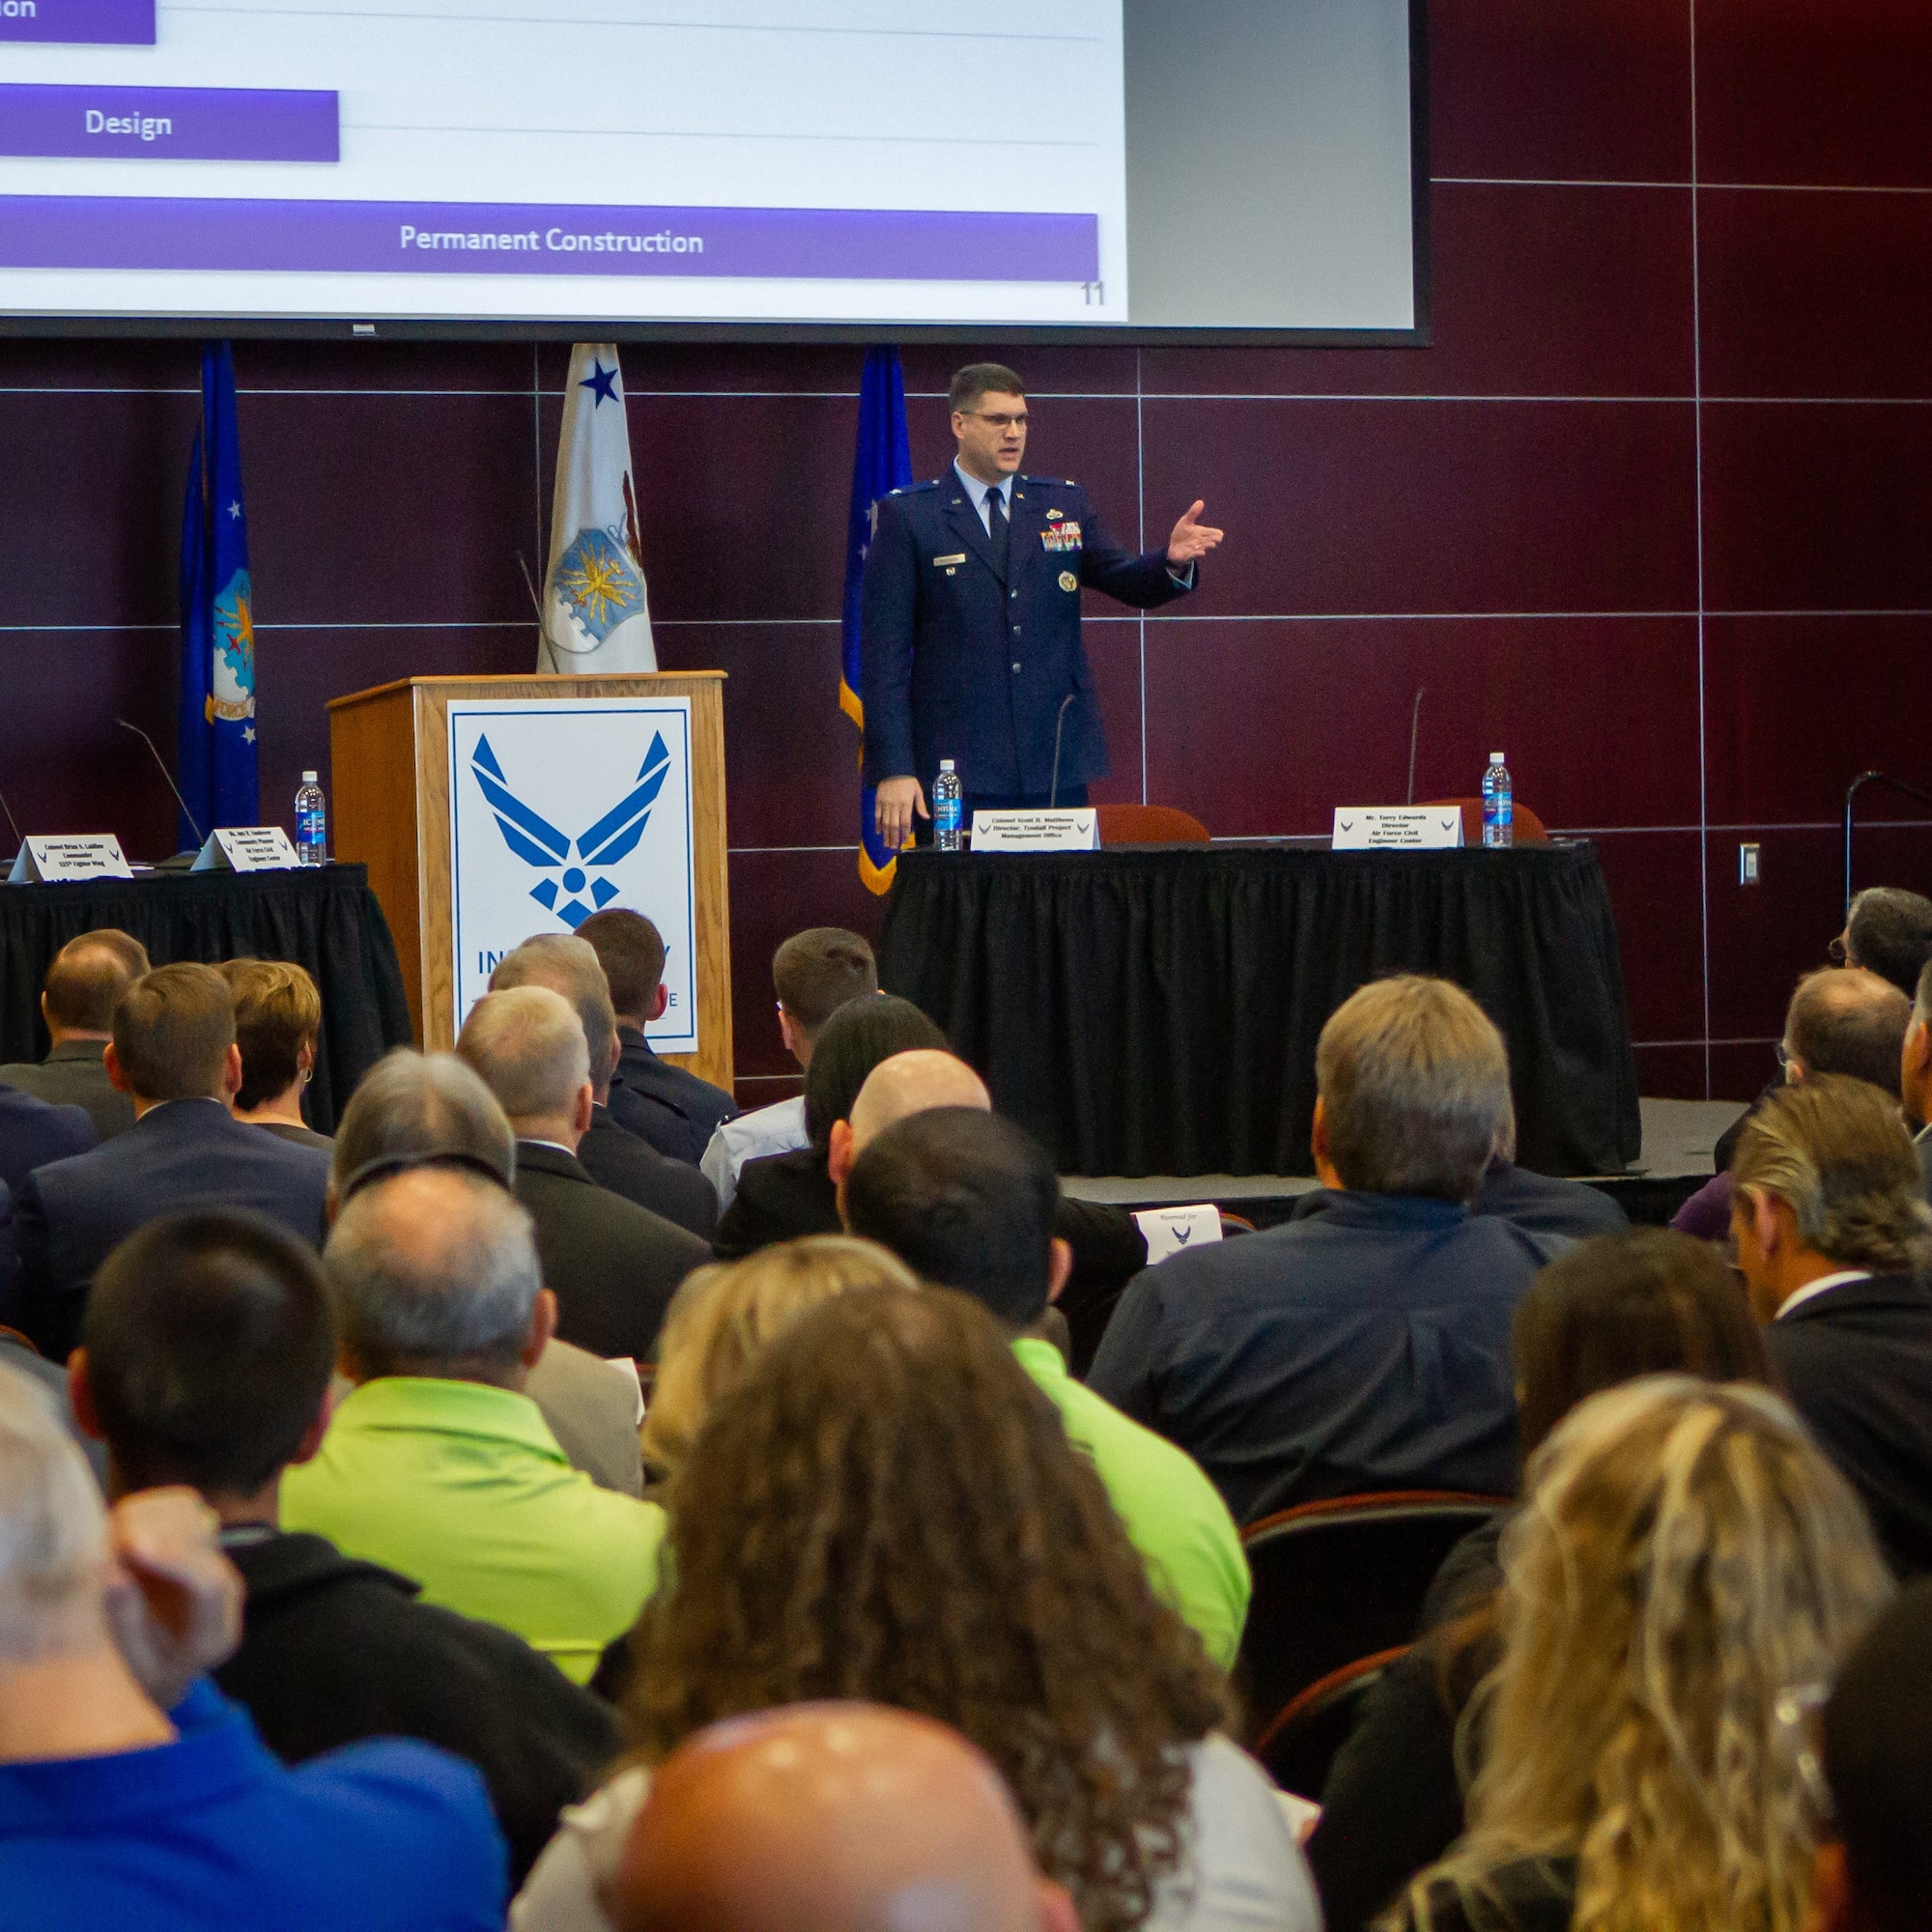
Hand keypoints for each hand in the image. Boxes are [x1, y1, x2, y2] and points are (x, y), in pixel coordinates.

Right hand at [102, 1488, 242, 1709]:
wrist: (163, 1672)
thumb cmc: (142, 1678)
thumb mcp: (132, 1670)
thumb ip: (125, 1625)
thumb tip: (112, 1573)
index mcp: (215, 1636)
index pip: (209, 1583)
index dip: (173, 1558)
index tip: (131, 1546)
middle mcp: (226, 1590)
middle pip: (202, 1538)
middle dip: (154, 1534)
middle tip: (108, 1547)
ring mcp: (216, 1560)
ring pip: (192, 1513)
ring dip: (149, 1518)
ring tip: (113, 1544)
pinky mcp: (199, 1541)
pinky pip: (179, 1507)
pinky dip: (149, 1510)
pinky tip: (124, 1533)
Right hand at [874, 776, 927, 852]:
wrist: (893, 768)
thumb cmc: (907, 780)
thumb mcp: (917, 790)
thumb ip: (920, 805)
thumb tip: (926, 817)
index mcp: (906, 804)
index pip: (905, 823)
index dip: (905, 833)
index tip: (904, 841)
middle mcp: (895, 805)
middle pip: (894, 825)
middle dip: (893, 838)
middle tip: (893, 848)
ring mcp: (885, 804)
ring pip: (885, 823)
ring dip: (885, 835)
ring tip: (886, 844)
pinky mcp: (878, 801)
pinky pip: (877, 815)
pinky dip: (877, 824)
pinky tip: (878, 832)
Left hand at [1166, 500, 1223, 566]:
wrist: (1173, 548)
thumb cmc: (1181, 534)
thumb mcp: (1186, 522)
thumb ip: (1193, 513)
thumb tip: (1200, 501)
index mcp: (1201, 533)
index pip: (1212, 533)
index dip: (1217, 534)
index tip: (1220, 534)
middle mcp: (1200, 542)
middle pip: (1209, 541)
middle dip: (1213, 540)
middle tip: (1217, 539)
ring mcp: (1195, 549)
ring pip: (1203, 548)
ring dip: (1207, 546)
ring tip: (1212, 544)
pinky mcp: (1187, 556)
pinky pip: (1193, 556)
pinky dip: (1197, 554)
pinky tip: (1201, 552)